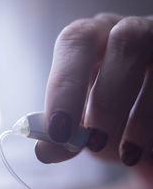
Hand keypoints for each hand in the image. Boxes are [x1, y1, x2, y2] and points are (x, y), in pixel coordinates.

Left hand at [35, 13, 152, 173]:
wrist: (143, 119)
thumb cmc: (109, 113)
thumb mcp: (83, 122)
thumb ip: (66, 134)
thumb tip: (45, 150)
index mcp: (95, 38)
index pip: (76, 41)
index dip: (66, 86)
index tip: (60, 133)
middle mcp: (131, 33)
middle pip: (125, 42)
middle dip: (108, 100)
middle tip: (96, 144)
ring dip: (141, 119)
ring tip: (128, 156)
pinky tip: (149, 151)